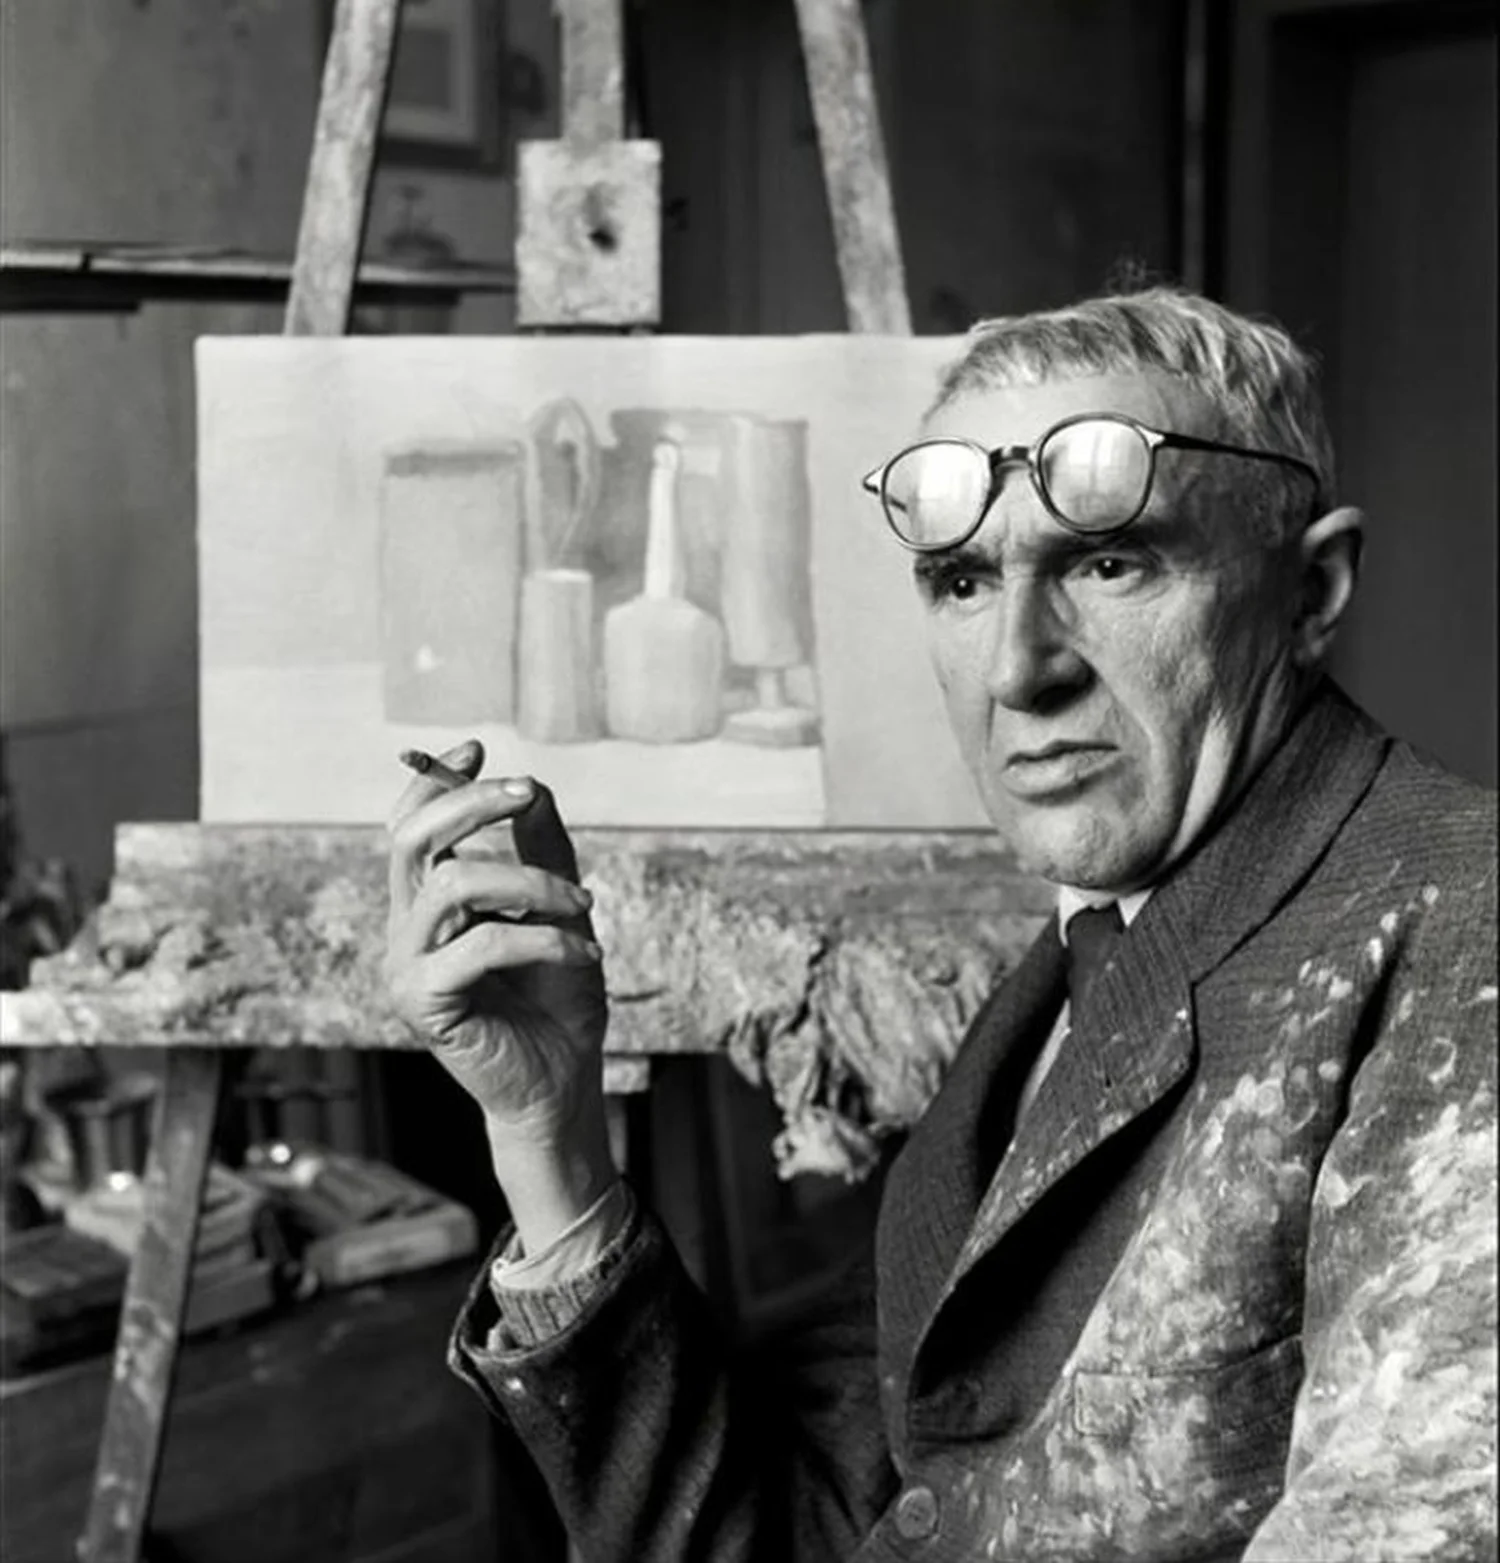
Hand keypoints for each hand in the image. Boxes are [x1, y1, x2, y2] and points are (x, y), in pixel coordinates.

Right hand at [385, 741, 614, 1236]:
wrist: (561, 1082)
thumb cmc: (557, 999)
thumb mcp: (561, 911)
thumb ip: (544, 853)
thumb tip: (533, 788)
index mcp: (428, 903)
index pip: (407, 826)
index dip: (435, 781)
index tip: (478, 746)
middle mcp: (406, 928)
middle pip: (412, 838)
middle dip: (472, 801)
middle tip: (530, 792)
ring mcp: (407, 966)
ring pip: (452, 883)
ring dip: (531, 881)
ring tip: (584, 906)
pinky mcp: (424, 1003)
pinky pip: (480, 944)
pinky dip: (543, 936)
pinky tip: (584, 953)